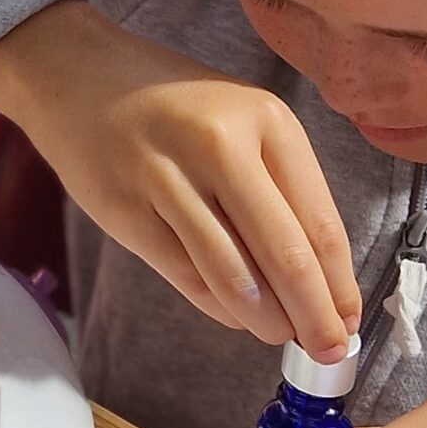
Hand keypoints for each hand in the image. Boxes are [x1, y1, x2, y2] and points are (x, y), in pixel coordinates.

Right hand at [0, 1, 360, 357]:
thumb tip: (320, 283)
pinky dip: (217, 305)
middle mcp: (219, 145)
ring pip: (232, 274)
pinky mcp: (125, 210)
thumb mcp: (241, 122)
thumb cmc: (174, 106)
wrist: (76, 76)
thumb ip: (279, 187)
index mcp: (266, 120)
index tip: (350, 321)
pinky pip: (184, 274)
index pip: (319, 221)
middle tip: (328, 352)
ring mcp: (166, 178)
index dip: (339, 284)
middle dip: (312, 315)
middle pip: (284, 253)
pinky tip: (235, 315)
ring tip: (278, 335)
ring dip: (264, 319)